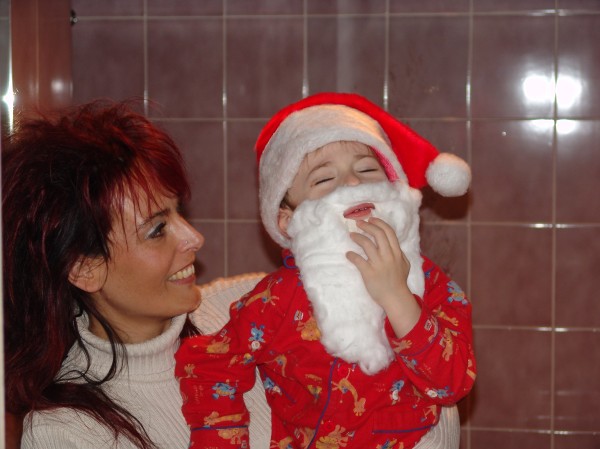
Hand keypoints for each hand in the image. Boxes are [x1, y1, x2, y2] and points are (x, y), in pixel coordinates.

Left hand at [346, 217, 420, 337]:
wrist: (395, 298)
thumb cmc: (399, 281)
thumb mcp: (404, 264)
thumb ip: (398, 252)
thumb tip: (391, 243)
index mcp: (397, 252)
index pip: (388, 231)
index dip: (379, 223)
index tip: (371, 219)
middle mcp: (388, 256)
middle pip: (378, 234)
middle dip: (367, 225)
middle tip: (358, 223)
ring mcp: (378, 264)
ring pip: (367, 244)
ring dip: (357, 237)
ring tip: (351, 235)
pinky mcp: (369, 273)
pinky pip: (358, 260)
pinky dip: (352, 255)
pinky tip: (348, 254)